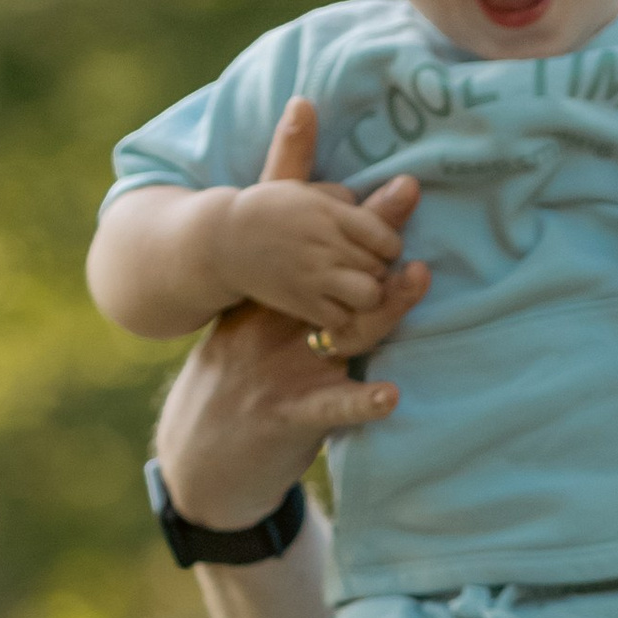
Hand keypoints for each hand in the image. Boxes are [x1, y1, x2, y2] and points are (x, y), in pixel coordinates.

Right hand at [154, 97, 426, 529]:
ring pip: (342, 332)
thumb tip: (308, 164)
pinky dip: (359, 402)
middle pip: (334, 275)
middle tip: (409, 200)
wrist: (199, 453)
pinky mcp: (288, 417)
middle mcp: (276, 325)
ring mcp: (282, 370)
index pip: (320, 248)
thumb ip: (289, 262)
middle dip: (374, 241)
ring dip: (383, 307)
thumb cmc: (240, 374)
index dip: (360, 216)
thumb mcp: (256, 319)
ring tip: (418, 279)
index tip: (401, 184)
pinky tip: (390, 396)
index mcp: (272, 298)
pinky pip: (330, 407)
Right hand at [223, 174, 415, 339]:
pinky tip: (332, 306)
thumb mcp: (303, 189)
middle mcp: (325, 245)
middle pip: (380, 267)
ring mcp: (314, 277)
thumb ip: (340, 196)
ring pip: (368, 295)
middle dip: (379, 270)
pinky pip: (340, 319)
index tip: (380, 248)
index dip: (389, 246)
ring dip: (367, 295)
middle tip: (364, 270)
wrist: (223, 241)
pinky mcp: (301, 303)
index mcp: (329, 213)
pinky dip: (341, 316)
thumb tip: (369, 212)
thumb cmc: (268, 211)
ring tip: (353, 290)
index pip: (384, 236)